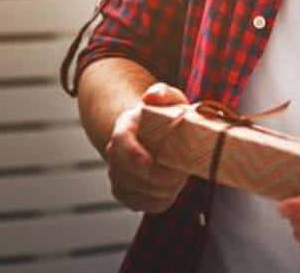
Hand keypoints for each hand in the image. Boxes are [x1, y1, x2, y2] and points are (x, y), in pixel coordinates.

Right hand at [104, 82, 190, 213]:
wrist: (153, 134)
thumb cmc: (164, 116)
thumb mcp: (168, 98)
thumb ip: (162, 93)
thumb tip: (151, 97)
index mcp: (123, 129)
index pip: (122, 147)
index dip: (137, 159)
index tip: (156, 164)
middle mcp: (115, 155)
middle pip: (131, 176)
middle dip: (162, 178)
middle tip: (184, 170)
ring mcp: (118, 177)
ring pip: (141, 194)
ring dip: (166, 190)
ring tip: (180, 176)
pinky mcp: (126, 194)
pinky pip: (146, 206)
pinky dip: (164, 200)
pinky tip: (173, 187)